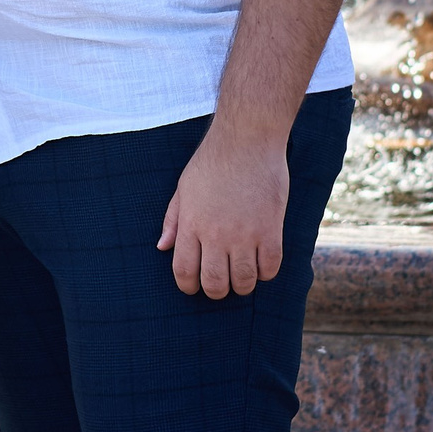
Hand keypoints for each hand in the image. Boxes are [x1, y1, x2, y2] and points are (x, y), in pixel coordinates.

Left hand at [159, 125, 288, 298]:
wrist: (247, 140)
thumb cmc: (213, 161)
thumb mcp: (184, 188)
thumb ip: (173, 220)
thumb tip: (162, 248)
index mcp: (191, 225)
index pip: (184, 272)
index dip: (188, 287)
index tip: (194, 286)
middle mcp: (216, 234)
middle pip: (214, 284)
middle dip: (216, 292)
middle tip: (220, 285)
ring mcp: (245, 234)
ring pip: (243, 281)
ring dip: (242, 285)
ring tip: (242, 276)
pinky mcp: (271, 230)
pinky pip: (269, 268)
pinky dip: (265, 273)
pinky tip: (261, 264)